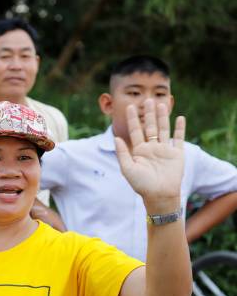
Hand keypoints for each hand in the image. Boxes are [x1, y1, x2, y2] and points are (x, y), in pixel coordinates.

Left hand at [115, 98, 185, 212]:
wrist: (159, 195)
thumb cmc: (141, 185)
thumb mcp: (127, 169)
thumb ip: (122, 153)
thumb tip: (116, 137)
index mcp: (139, 151)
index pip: (135, 131)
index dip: (133, 119)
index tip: (130, 107)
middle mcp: (152, 148)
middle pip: (150, 127)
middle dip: (149, 114)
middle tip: (148, 100)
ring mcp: (165, 150)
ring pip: (163, 129)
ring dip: (163, 117)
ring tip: (161, 104)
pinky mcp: (177, 154)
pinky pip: (179, 138)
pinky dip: (180, 129)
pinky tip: (180, 118)